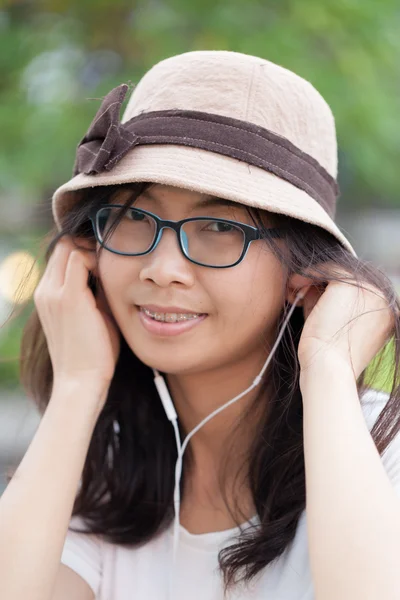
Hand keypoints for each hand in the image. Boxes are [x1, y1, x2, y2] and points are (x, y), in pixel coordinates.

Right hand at [34, 236, 120, 396]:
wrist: (81, 381)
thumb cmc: (92, 355)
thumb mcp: (91, 317)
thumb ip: (95, 294)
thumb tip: (110, 275)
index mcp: (47, 296)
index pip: (61, 255)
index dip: (84, 251)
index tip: (106, 263)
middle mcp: (45, 291)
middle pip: (63, 245)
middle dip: (88, 246)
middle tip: (111, 260)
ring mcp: (53, 292)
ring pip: (69, 247)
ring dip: (92, 252)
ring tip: (111, 270)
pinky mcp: (68, 297)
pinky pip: (80, 258)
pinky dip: (97, 259)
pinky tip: (112, 277)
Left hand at [292, 263, 395, 379]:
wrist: (329, 370)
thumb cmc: (328, 356)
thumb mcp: (333, 324)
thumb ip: (327, 301)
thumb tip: (312, 282)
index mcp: (386, 312)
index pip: (356, 291)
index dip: (329, 291)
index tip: (308, 296)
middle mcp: (384, 299)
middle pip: (348, 279)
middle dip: (320, 283)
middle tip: (298, 291)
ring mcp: (370, 290)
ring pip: (337, 272)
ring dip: (313, 278)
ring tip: (294, 291)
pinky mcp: (352, 285)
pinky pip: (327, 269)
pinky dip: (308, 273)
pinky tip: (294, 284)